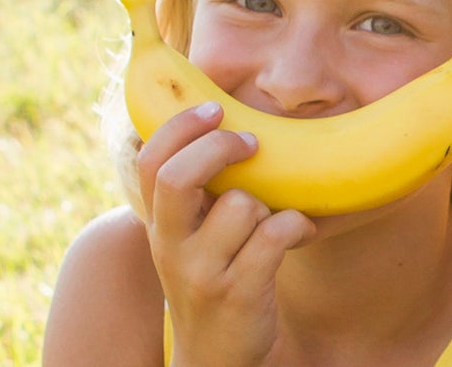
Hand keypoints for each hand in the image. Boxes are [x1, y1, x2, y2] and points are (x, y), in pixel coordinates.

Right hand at [136, 101, 315, 365]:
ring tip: (273, 221)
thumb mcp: (190, 240)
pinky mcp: (239, 293)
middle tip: (252, 144)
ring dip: (269, 203)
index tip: (214, 109)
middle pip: (179, 177)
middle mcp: (171, 247)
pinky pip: (276, 234)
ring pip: (242, 204)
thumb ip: (196, 196)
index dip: (180, 127)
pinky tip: (301, 233)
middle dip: (220, 148)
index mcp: (159, 226)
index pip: (151, 162)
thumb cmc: (213, 281)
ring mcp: (203, 272)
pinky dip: (298, 226)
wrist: (216, 356)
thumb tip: (217, 126)